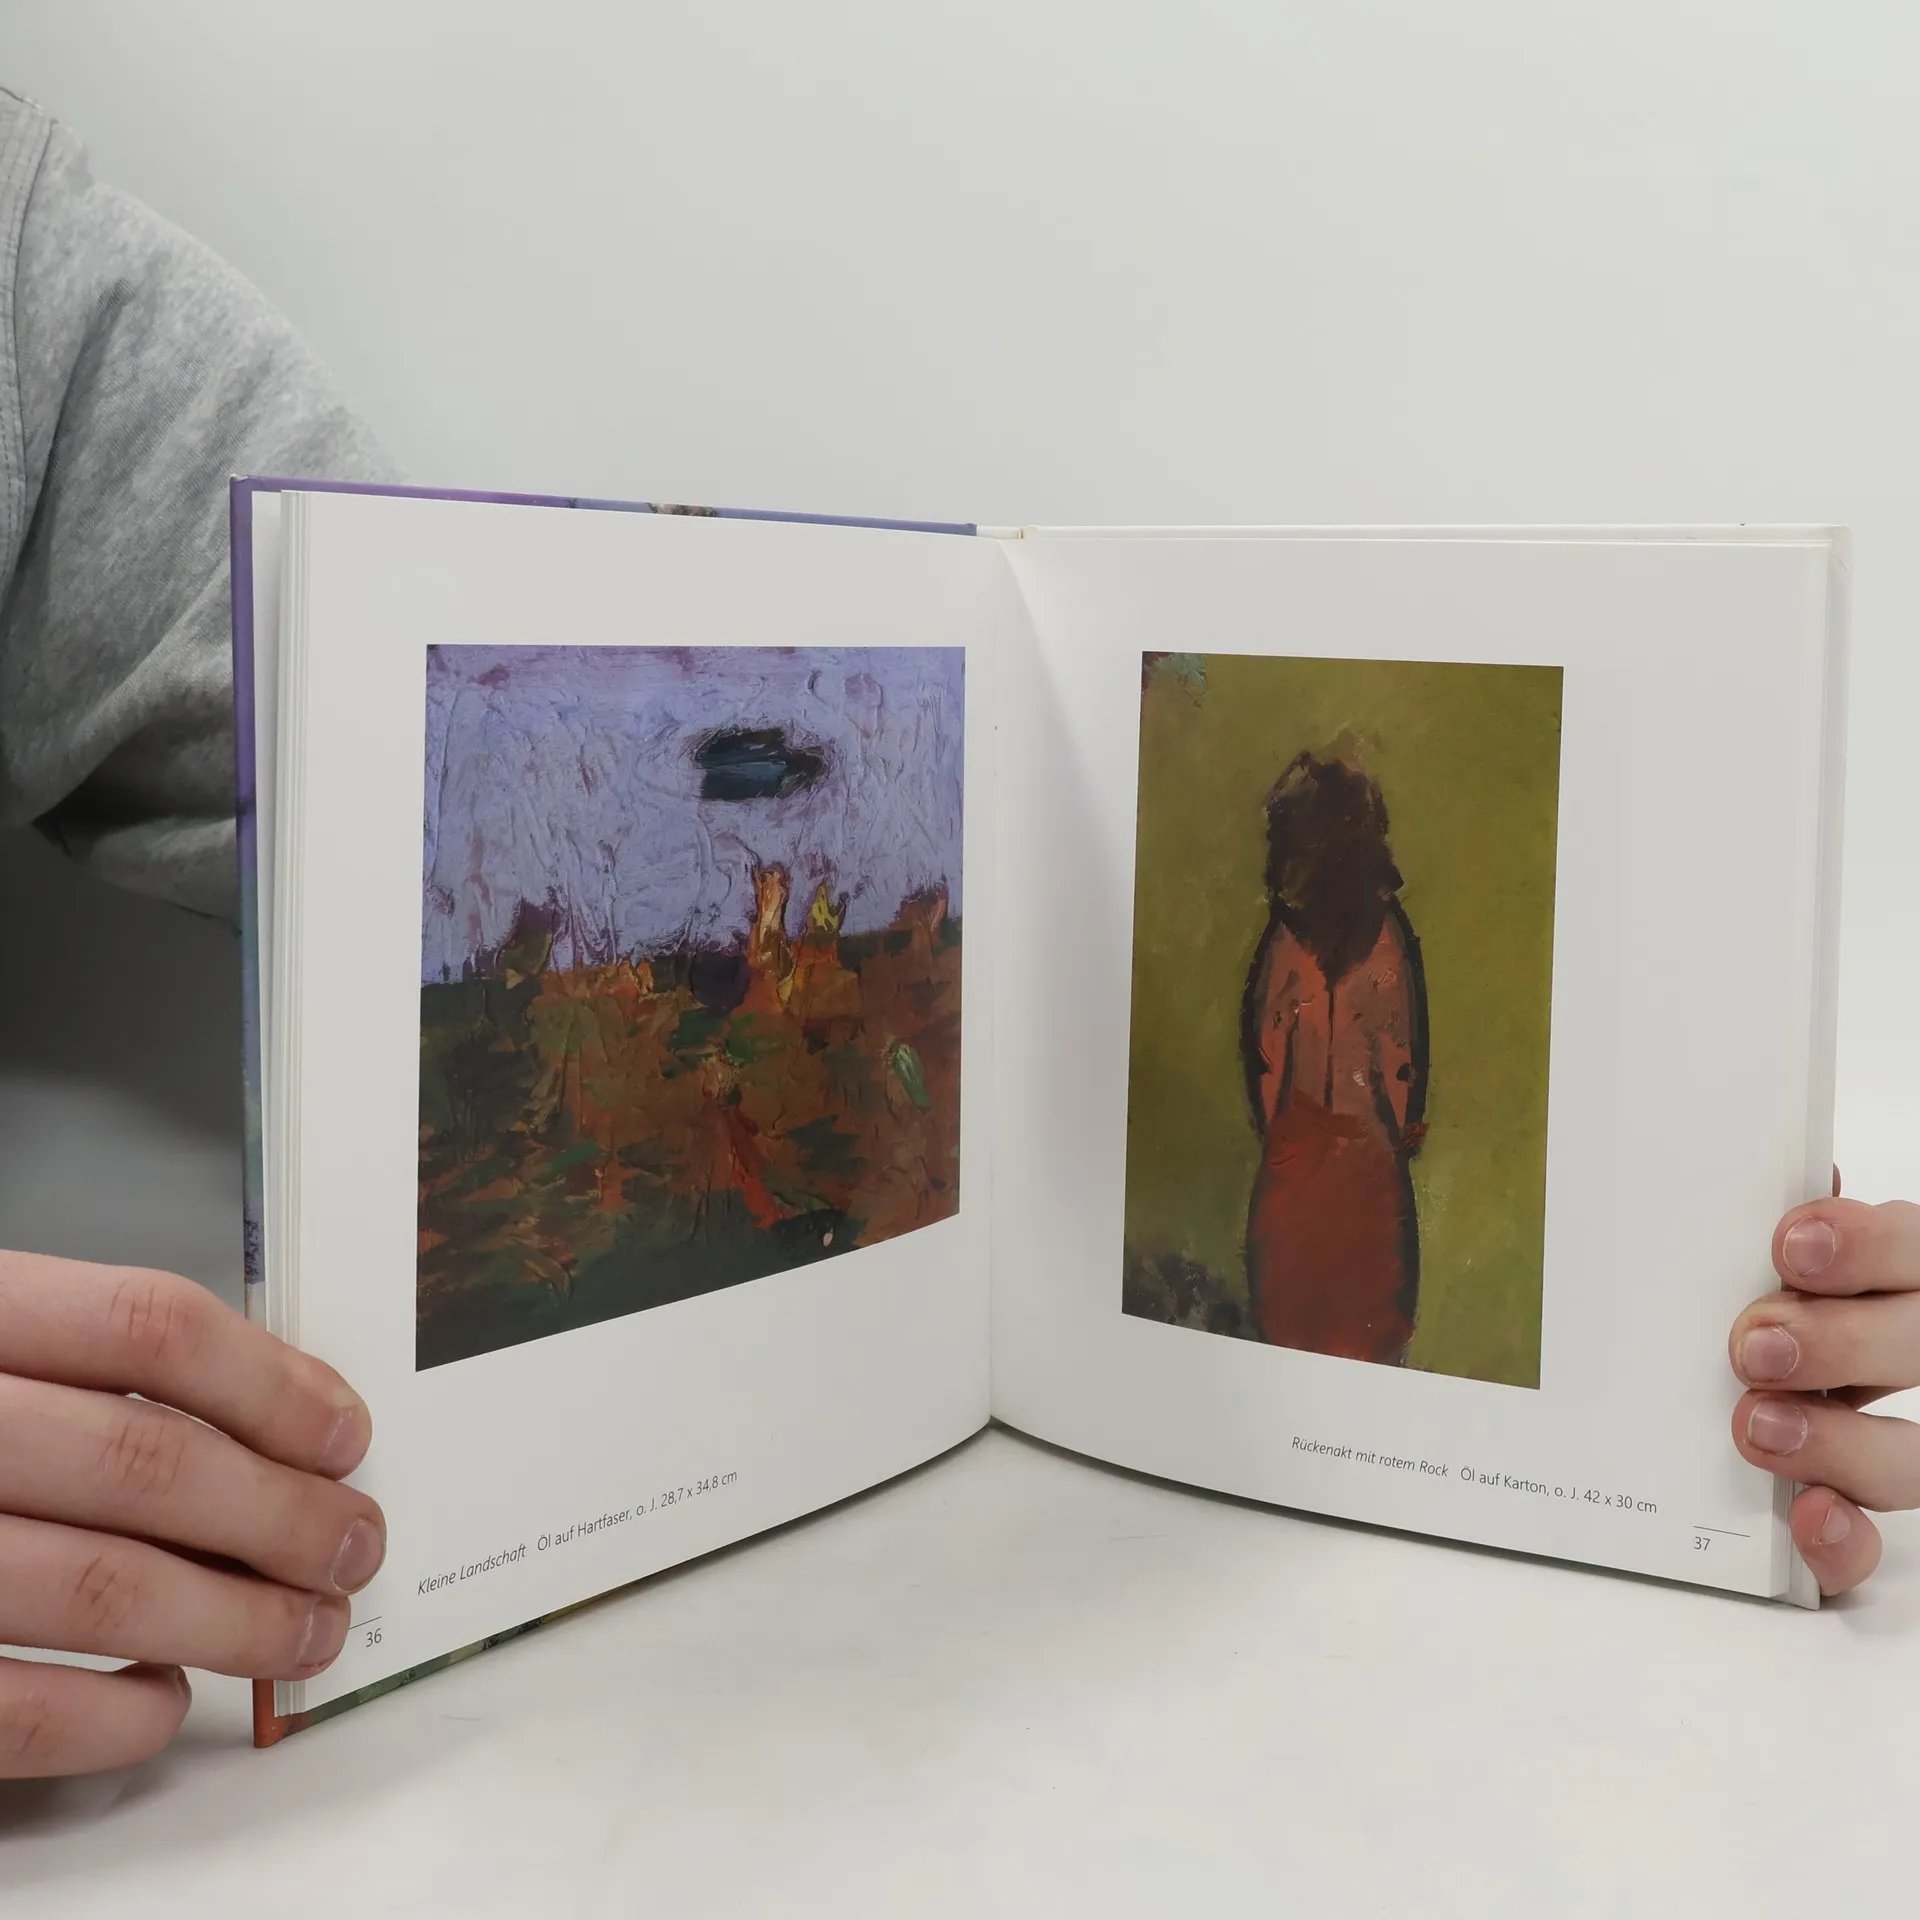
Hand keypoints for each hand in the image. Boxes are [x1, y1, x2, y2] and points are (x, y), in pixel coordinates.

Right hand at [0, 1251, 383, 1776]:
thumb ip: (79, 1367)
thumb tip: (268, 1413)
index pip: (148, 1326)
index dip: (271, 1381)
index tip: (343, 1433)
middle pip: (148, 1464)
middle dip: (283, 1515)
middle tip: (354, 1545)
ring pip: (105, 1591)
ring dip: (235, 1619)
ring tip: (305, 1630)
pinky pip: (15, 1714)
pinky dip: (116, 1716)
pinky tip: (164, 1698)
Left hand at [1729, 1178, 1919, 1594]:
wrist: (1737, 1374)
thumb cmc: (1765, 1298)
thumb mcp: (1777, 1255)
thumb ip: (1788, 1232)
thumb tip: (1784, 1179)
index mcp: (1896, 1277)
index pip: (1914, 1249)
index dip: (1867, 1247)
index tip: (1790, 1245)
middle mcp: (1911, 1349)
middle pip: (1917, 1347)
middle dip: (1840, 1344)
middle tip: (1753, 1345)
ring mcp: (1902, 1440)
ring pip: (1912, 1454)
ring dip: (1839, 1443)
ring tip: (1757, 1426)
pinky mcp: (1865, 1509)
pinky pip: (1873, 1542)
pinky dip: (1844, 1538)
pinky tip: (1809, 1516)